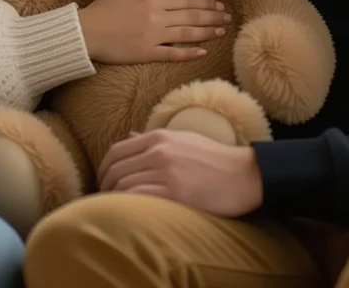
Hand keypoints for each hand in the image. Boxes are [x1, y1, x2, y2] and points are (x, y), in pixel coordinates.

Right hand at [78, 0, 230, 63]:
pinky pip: (173, 52)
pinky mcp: (147, 53)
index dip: (206, 3)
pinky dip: (189, 52)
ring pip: (188, 33)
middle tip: (228, 18)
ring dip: (207, 32)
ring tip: (222, 31)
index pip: (187, 0)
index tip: (219, 5)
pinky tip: (203, 51)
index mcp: (152, 0)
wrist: (85, 32)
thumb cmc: (102, 10)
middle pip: (192, 15)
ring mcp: (153, 36)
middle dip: (213, 16)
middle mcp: (157, 17)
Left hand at [98, 129, 263, 216]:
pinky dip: (127, 205)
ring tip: (115, 208)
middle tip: (105, 198)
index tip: (103, 181)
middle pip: (115, 169)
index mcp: (159, 137)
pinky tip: (128, 212)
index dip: (103, 169)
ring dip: (113, 198)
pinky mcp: (175, 193)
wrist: (245, 175)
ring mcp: (166, 172)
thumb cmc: (215, 159)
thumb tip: (129, 136)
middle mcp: (159, 151)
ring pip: (123, 185)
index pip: (116, 151)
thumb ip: (154, 140)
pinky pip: (138, 198)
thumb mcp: (183, 139)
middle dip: (105, 185)